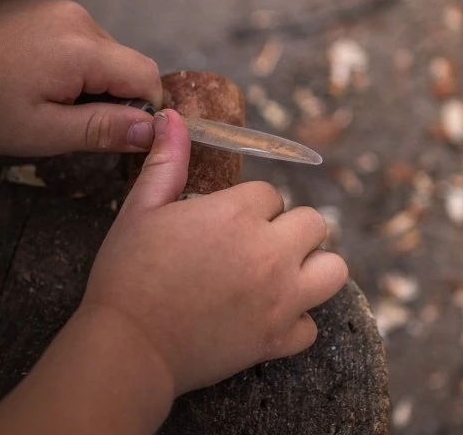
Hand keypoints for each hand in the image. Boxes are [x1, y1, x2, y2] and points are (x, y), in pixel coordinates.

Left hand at [0, 0, 161, 155]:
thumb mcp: (44, 131)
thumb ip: (102, 129)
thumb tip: (151, 130)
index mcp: (82, 48)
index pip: (147, 75)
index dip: (144, 111)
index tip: (117, 134)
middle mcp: (79, 19)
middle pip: (126, 64)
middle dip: (113, 98)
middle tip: (72, 122)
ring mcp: (62, 11)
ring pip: (106, 55)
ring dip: (93, 83)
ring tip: (49, 101)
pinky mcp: (47, 11)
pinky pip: (82, 43)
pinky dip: (75, 67)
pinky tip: (41, 81)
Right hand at [82, 110, 348, 394]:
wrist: (129, 345)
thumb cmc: (128, 274)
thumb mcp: (140, 209)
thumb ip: (165, 162)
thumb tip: (173, 117)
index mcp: (237, 215)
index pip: (270, 194)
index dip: (248, 206)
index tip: (225, 222)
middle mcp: (270, 253)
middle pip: (314, 224)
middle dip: (288, 229)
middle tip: (256, 245)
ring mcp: (280, 299)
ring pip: (334, 270)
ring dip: (312, 268)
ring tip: (280, 274)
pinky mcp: (277, 340)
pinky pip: (311, 326)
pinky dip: (294, 321)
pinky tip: (266, 317)